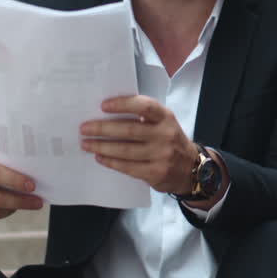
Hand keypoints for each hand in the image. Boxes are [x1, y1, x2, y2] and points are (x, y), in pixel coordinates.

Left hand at [79, 95, 197, 194]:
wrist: (191, 168)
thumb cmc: (170, 141)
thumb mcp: (164, 123)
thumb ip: (143, 117)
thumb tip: (108, 114)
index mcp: (165, 117)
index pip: (144, 106)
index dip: (123, 104)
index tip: (103, 106)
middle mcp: (165, 135)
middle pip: (129, 130)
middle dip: (103, 129)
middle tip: (84, 128)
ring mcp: (161, 155)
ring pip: (125, 151)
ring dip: (102, 147)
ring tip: (86, 144)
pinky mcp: (156, 173)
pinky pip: (127, 167)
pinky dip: (111, 162)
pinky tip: (100, 157)